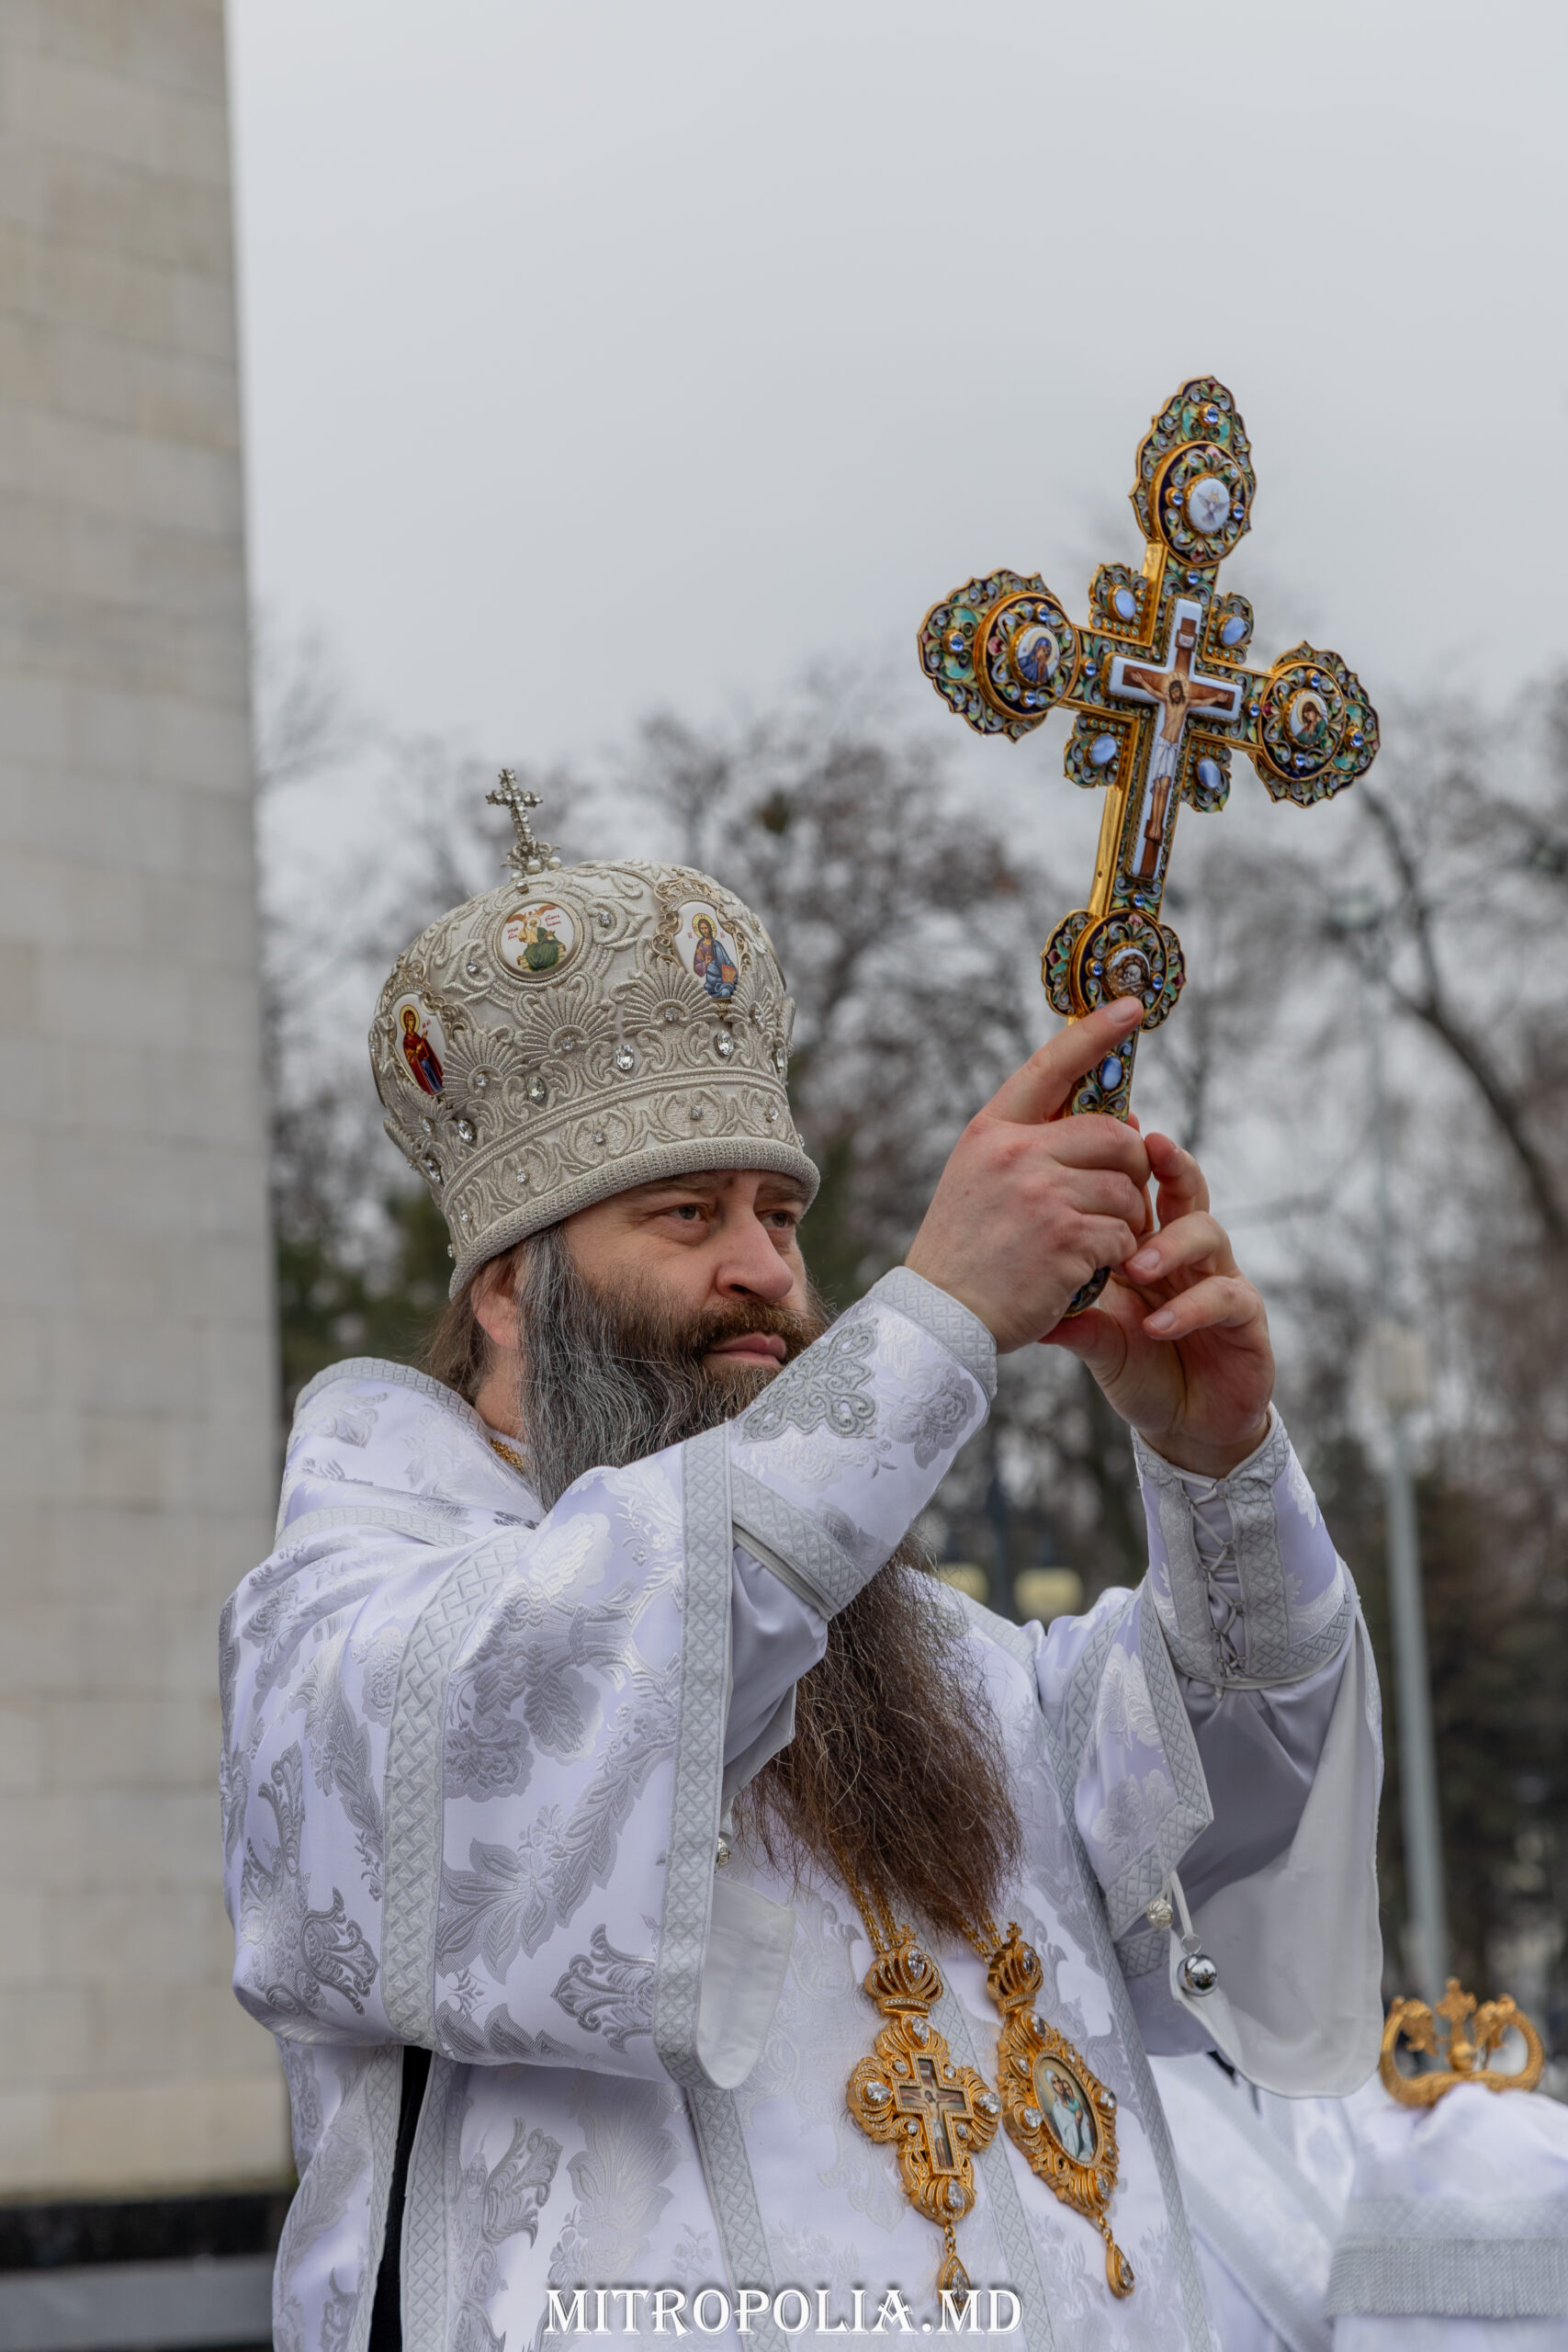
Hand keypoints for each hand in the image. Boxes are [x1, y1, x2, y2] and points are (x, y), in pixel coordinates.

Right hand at [905, 1000, 1150, 1352]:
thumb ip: (1039, 1147)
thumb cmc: (967, 1252)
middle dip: (1131, 1166)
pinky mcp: (1065, 1238)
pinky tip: (1089, 1269)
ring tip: (1097, 1244)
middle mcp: (1015, 1152)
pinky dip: (1118, 1255)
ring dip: (1126, 1220)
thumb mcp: (983, 1180)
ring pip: (1127, 1188)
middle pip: (1115, 1133)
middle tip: (1120, 1197)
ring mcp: (1041, 1194)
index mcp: (992, 1131)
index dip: (1095, 1032)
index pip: (1051, 1065)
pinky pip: (1124, 1232)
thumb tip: (1127, 1121)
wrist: (939, 1317)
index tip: (1131, 1006)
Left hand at [1043, 1131, 1273, 1476]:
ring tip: (1135, 1265)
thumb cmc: (1138, 1365)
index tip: (1112, 1121)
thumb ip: (1066, 1309)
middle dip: (1170, 1163)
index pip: (1141, 1188)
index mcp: (1148, 1244)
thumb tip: (1008, 1291)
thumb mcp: (1092, 1334)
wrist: (1184, 1425)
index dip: (1129, 1155)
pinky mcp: (1245, 1320)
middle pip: (1185, 1190)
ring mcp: (1219, 1280)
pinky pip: (1226, 1298)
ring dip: (1170, 1245)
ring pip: (1209, 1234)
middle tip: (1148, 1148)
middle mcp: (1187, 1254)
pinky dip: (1190, 1308)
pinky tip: (1157, 1325)